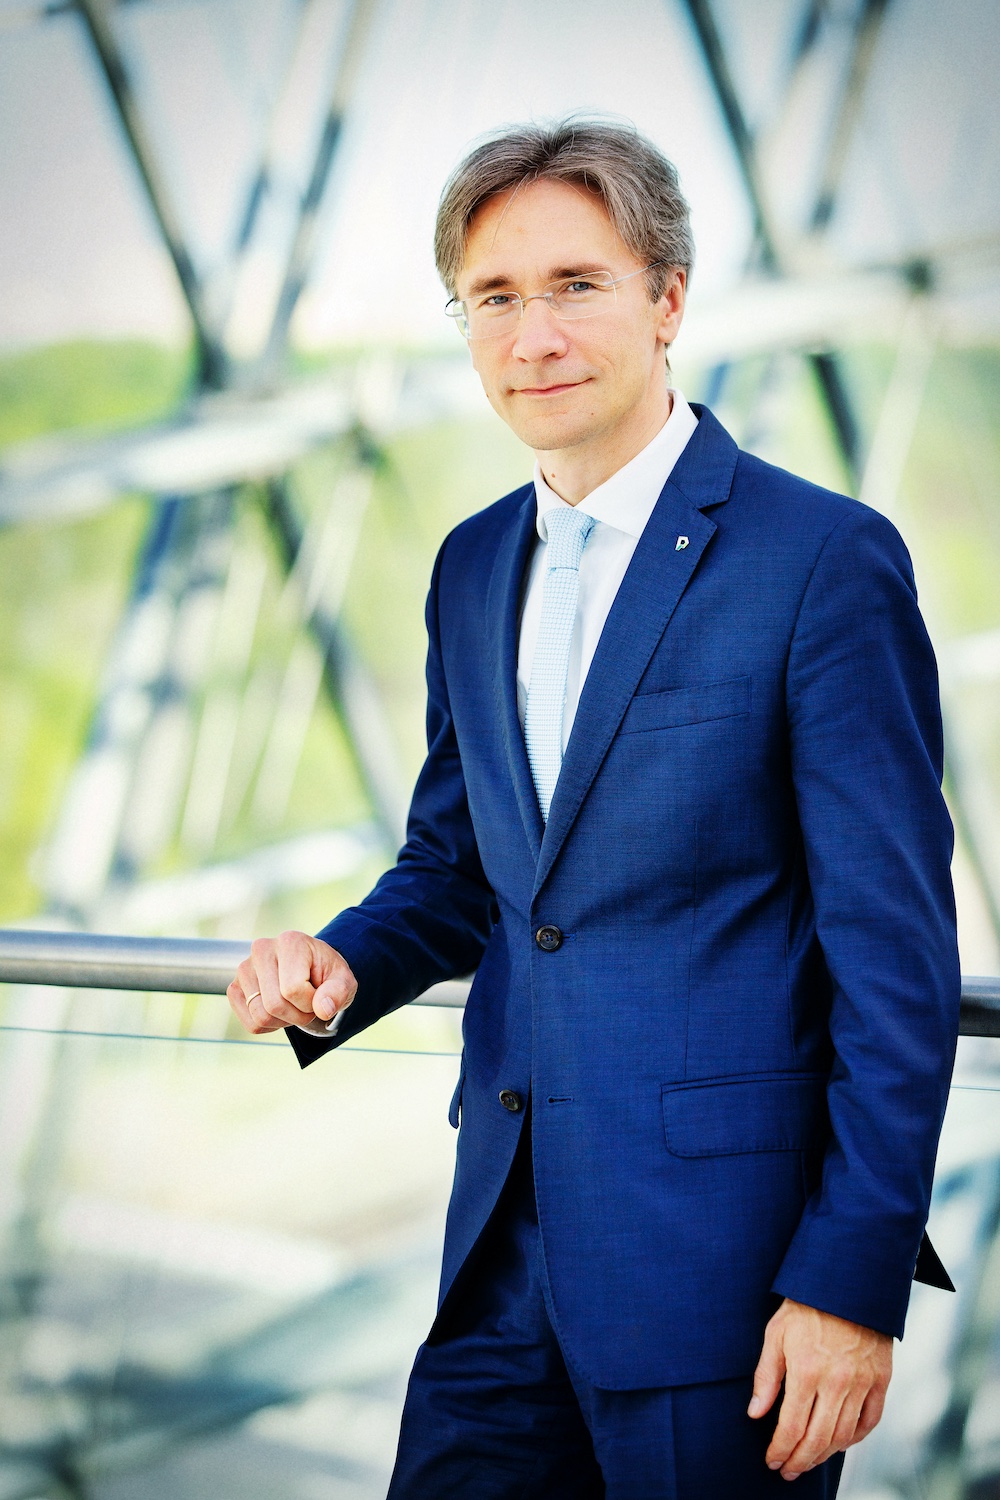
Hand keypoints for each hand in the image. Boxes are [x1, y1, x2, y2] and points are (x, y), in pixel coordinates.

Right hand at [227, 931, 357, 1035]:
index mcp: (290, 942)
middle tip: (307, 1003)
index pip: (292, 989)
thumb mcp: (343, 981)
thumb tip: (323, 1010)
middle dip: (298, 1015)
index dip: (310, 1003)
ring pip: (260, 1016)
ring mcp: (244, 968)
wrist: (312, 970)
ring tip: (293, 1004)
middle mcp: (262, 949)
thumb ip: (338, 992)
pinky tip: (279, 1010)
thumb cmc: (327, 975)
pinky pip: (250, 1023)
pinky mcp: (235, 986)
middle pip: (274, 1005)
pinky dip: (269, 1025)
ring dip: (283, 1021)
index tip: (318, 994)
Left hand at [748, 1298, 891, 1479]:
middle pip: (818, 1439)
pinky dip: (855, 1438)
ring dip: (825, 1455)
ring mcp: (862, 1382)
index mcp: (806, 1371)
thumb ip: (766, 1377)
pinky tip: (840, 1442)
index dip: (780, 1451)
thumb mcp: (776, 1334)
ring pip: (844, 1436)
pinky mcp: (881, 1379)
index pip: (791, 1428)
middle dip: (799, 1461)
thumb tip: (755, 1414)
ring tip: (809, 1460)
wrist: (847, 1282)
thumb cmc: (805, 1306)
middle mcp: (837, 1382)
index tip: (772, 1461)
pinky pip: (870, 1421)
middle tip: (788, 1470)